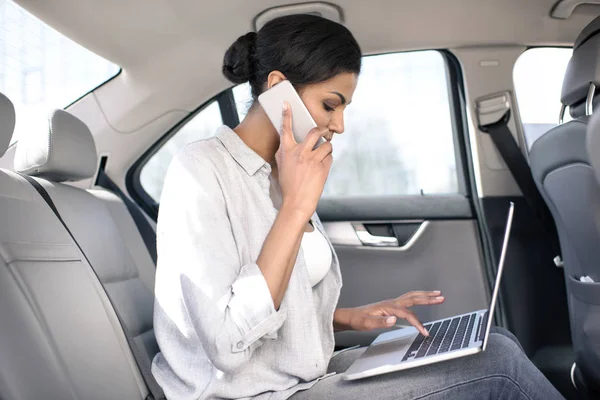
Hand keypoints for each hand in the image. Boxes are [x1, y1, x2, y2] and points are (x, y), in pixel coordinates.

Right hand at [276, 102, 332, 220]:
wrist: (297, 202)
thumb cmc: (288, 185)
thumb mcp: (281, 166)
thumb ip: (284, 152)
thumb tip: (288, 141)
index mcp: (286, 151)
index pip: (285, 129)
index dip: (286, 115)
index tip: (287, 104)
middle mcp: (299, 153)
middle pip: (314, 131)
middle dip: (321, 130)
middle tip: (323, 132)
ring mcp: (312, 160)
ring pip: (326, 144)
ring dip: (326, 148)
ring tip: (322, 156)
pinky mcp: (322, 167)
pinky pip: (330, 156)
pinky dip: (328, 159)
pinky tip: (322, 166)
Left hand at [337, 291, 444, 335]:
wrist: (351, 316)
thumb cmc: (358, 320)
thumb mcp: (367, 324)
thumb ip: (380, 322)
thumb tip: (394, 320)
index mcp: (388, 306)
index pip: (407, 314)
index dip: (417, 323)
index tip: (425, 332)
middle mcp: (391, 302)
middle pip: (413, 298)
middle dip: (428, 298)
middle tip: (441, 297)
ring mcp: (391, 302)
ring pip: (411, 296)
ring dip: (424, 295)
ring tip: (437, 294)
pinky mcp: (391, 305)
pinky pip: (408, 299)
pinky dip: (417, 297)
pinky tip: (421, 299)